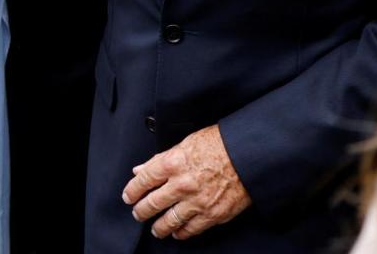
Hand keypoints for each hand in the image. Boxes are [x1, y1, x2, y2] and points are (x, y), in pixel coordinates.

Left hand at [123, 124, 251, 239]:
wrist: (248, 155)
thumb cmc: (219, 144)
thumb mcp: (185, 143)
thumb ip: (161, 159)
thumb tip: (141, 169)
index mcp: (172, 163)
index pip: (143, 181)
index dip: (132, 191)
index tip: (128, 196)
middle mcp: (182, 184)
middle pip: (152, 203)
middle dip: (141, 211)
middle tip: (137, 214)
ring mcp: (197, 202)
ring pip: (169, 221)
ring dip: (159, 227)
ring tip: (155, 229)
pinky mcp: (213, 214)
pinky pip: (192, 229)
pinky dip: (182, 233)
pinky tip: (177, 233)